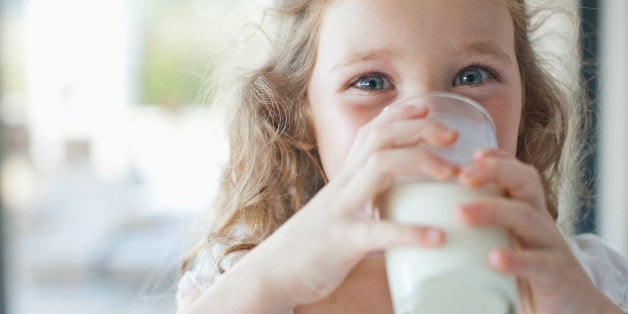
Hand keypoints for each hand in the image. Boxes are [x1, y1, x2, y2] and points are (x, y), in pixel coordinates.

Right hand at [256, 104, 456, 307]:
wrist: (275, 273)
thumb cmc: (315, 244)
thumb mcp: (342, 211)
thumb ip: (368, 200)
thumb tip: (403, 203)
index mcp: (346, 179)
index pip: (371, 132)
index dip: (400, 113)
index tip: (429, 106)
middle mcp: (343, 186)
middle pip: (379, 139)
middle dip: (418, 128)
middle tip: (453, 135)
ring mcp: (341, 210)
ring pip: (378, 168)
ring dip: (419, 162)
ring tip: (452, 173)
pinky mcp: (341, 241)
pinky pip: (377, 231)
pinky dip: (409, 232)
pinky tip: (437, 237)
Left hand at [457, 149, 622, 313]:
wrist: (575, 309)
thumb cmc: (529, 274)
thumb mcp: (506, 244)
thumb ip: (482, 231)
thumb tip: (433, 226)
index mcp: (526, 213)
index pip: (518, 176)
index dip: (499, 160)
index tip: (472, 154)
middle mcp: (540, 223)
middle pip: (524, 184)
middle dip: (495, 172)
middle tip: (462, 176)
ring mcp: (550, 247)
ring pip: (526, 217)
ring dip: (492, 211)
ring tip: (461, 213)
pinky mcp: (556, 275)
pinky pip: (539, 263)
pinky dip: (517, 259)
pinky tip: (495, 258)